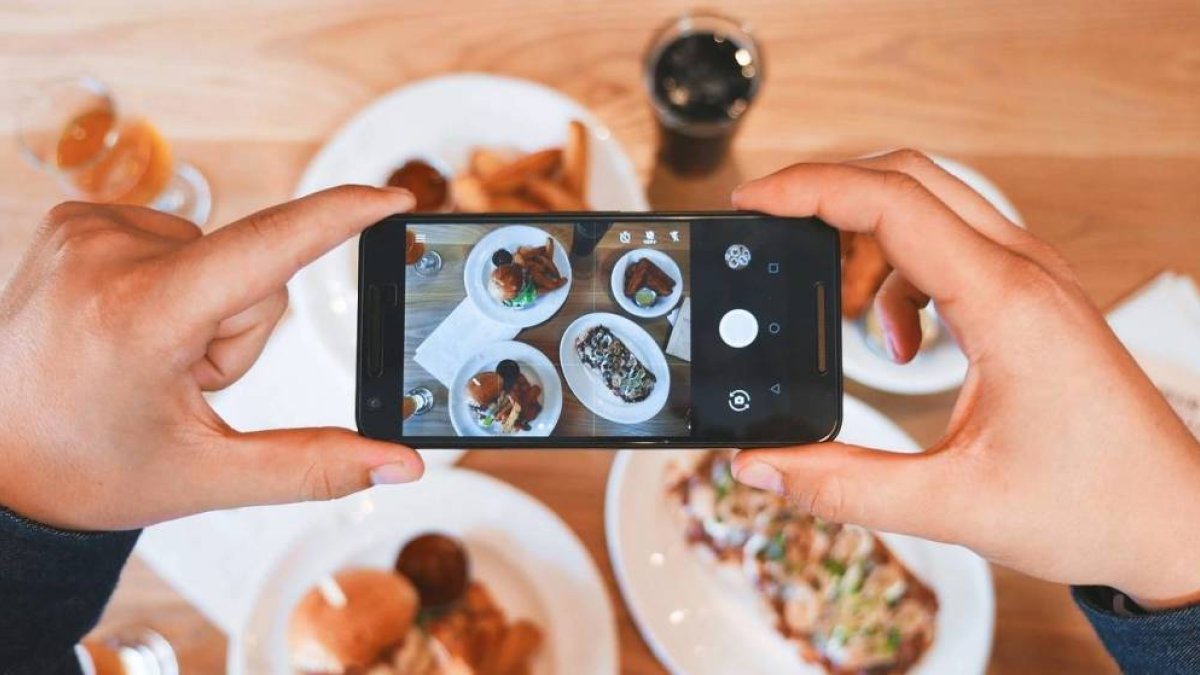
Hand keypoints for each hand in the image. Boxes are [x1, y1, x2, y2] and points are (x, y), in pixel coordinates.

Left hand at [0, 186, 423, 530]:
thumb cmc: (86, 470)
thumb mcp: (207, 476)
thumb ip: (316, 466)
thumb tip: (400, 466)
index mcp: (142, 316)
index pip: (268, 247)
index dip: (341, 217)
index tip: (393, 198)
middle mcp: (107, 255)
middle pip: (253, 271)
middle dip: (240, 329)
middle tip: (180, 380)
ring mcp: (85, 230)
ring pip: (218, 255)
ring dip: (206, 308)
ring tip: (147, 357)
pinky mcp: (76, 220)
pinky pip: (176, 239)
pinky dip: (173, 284)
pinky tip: (129, 327)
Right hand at [731, 150, 1199, 607]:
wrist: (1175, 522)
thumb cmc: (1095, 506)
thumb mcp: (952, 505)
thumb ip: (844, 486)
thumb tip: (762, 464)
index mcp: (1005, 304)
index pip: (892, 202)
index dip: (810, 189)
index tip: (753, 202)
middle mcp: (1023, 272)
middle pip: (907, 177)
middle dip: (827, 195)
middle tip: (773, 234)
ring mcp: (1032, 278)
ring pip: (929, 205)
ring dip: (865, 239)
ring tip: (841, 314)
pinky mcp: (1031, 298)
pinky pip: (949, 246)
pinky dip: (900, 276)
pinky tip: (901, 342)